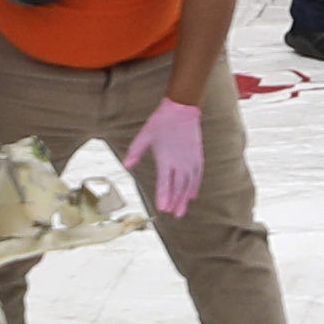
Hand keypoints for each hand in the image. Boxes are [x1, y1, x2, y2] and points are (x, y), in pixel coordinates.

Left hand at [124, 95, 205, 219]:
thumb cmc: (161, 122)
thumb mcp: (144, 135)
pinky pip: (197, 176)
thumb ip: (135, 151)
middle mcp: (180, 162)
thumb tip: (126, 166)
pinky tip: (192, 195)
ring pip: (189, 184)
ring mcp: (191, 160)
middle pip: (178, 187)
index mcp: (166, 158)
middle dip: (175, 201)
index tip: (162, 208)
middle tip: (172, 214)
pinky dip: (195, 186)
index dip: (164, 196)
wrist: (182, 109)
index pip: (165, 182)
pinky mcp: (198, 157)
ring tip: (181, 211)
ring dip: (185, 198)